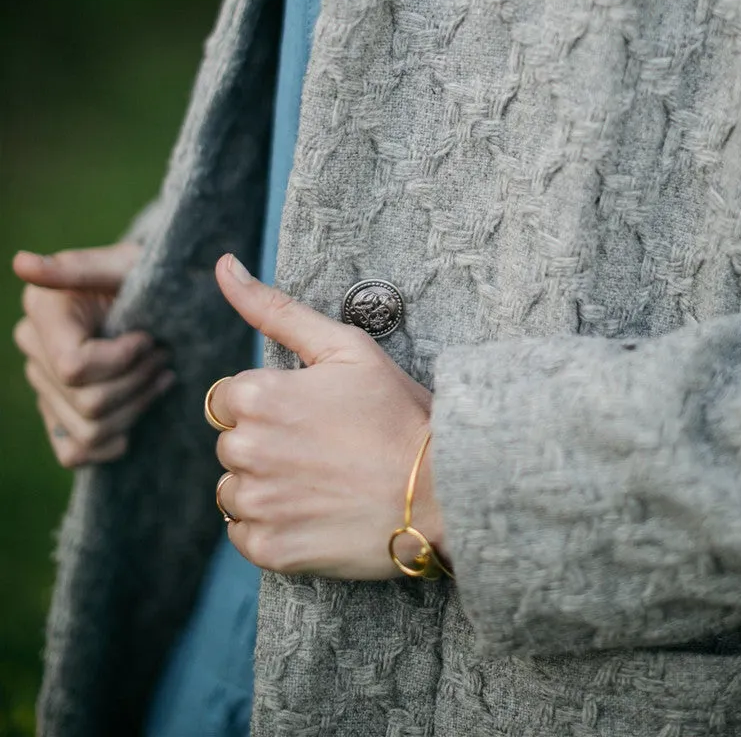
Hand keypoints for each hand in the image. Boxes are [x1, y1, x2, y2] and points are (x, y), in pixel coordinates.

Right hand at [12, 243, 174, 467]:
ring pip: (89, 432)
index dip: (122, 360)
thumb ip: (77, 267)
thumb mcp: (125, 263)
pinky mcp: (58, 412)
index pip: (75, 368)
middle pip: (88, 404)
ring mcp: (44, 385)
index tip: (148, 337)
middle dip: (139, 381)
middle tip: (163, 355)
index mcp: (43, 312)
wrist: (152, 292)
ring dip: (136, 408)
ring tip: (160, 375)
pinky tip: (137, 412)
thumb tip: (20, 263)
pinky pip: (74, 453)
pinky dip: (111, 442)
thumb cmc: (143, 274)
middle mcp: (34, 350)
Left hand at [210, 253, 446, 579]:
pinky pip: (245, 535)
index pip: (230, 398)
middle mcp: (246, 449)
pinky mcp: (270, 550)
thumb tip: (224, 265)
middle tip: (323, 448)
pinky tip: (314, 513)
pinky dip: (272, 528)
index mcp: (257, 396)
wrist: (441, 491)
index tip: (312, 413)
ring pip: (234, 490)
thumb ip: (276, 309)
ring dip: (265, 486)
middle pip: (231, 443)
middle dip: (265, 443)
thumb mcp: (344, 347)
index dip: (271, 403)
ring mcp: (257, 504)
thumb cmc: (396, 413)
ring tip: (320, 482)